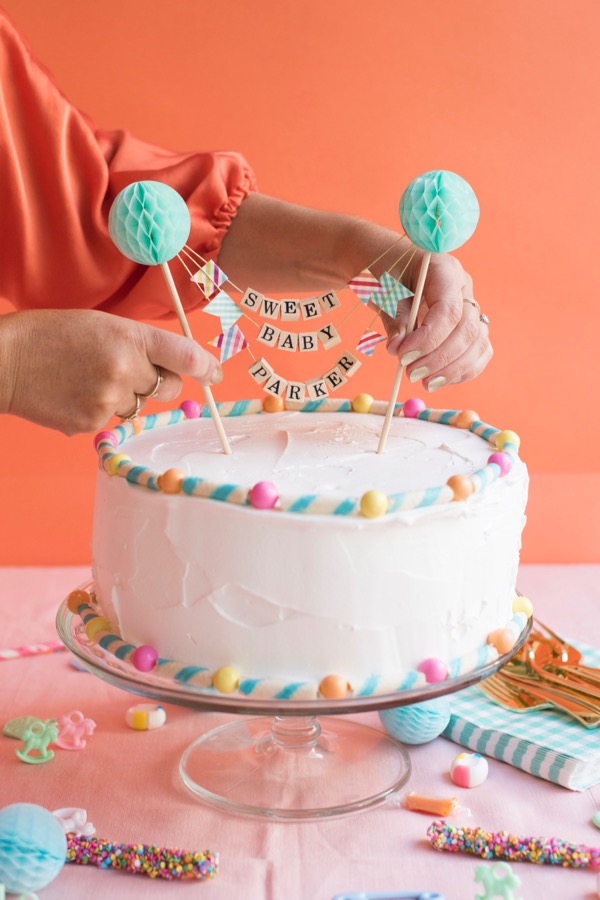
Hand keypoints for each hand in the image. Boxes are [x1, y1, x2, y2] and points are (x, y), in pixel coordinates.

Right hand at [0, 309, 221, 433]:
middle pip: (169, 387)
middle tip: (129, 370)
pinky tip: (75, 393)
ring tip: (89, 378)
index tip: (215, 374)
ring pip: (140, 406)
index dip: (206, 367)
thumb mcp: (102, 323)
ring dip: (126, 396)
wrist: (4, 360)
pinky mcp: (92, 423)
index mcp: (130, 337)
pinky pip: (113, 420)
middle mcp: (125, 369)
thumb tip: (177, 366)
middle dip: (160, 382)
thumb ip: (140, 342)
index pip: (185, 355)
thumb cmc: (51, 335)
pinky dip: (100, 409)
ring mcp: (109, 400)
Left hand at [380, 252, 491, 390]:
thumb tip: (398, 349)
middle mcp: (464, 288)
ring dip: (452, 369)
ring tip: (424, 382)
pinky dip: (462, 370)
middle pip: (467, 330)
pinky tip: (439, 379)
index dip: (428, 339)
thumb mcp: (383, 292)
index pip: (449, 310)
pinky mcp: (469, 325)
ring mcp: (470, 307)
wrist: (388, 264)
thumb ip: (394, 319)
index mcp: (445, 270)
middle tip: (410, 373)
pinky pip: (478, 351)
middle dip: (439, 358)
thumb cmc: (384, 273)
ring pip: (478, 343)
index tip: (402, 356)